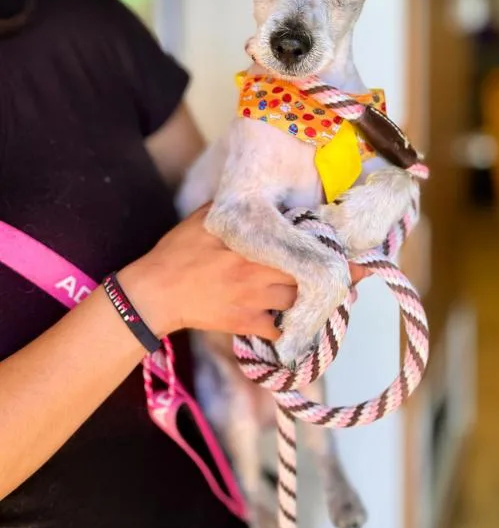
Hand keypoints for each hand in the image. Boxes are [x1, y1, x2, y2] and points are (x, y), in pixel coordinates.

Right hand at [119, 205, 296, 340]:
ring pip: (295, 301)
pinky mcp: (244, 324)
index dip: (310, 245)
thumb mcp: (202, 220)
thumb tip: (253, 197)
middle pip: (303, 275)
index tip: (314, 243)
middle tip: (309, 267)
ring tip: (298, 290)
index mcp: (250, 248)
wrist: (155, 293)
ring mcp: (253, 303)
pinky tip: (283, 316)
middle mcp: (257, 275)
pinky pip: (278, 330)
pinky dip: (285, 325)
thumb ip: (231, 209)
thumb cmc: (177, 253)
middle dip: (308, 271)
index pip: (296, 246)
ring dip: (299, 296)